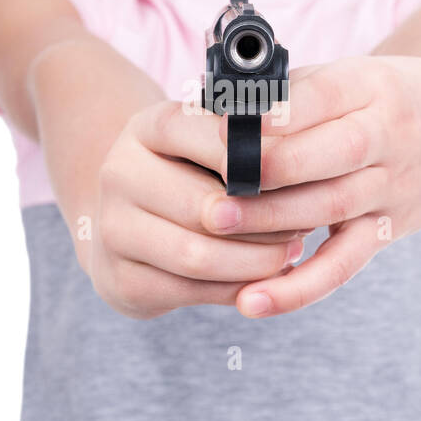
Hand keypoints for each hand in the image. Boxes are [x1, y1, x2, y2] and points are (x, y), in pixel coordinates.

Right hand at [79, 99, 309, 319]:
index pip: (208, 137)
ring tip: (290, 253)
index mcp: (148, 128)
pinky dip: (235, 289)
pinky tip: (262, 279)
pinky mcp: (121, 279)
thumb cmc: (189, 173)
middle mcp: (120, 173)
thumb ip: (245, 143)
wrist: (128, 222)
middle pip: (205, 207)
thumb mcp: (208, 141)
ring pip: (198, 256)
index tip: (297, 175)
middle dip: (266, 223)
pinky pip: (190, 292)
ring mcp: (114, 229)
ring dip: (255, 261)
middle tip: (306, 225)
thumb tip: (298, 162)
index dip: (256, 159)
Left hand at [210, 54, 420, 317]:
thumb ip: (288, 92)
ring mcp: (391, 187)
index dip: (276, 114)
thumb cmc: (380, 95)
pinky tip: (253, 300)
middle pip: (330, 154)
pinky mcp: (386, 230)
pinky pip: (342, 264)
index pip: (324, 96)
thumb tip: (215, 107)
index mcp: (372, 86)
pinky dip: (299, 286)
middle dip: (269, 169)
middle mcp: (389, 136)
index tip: (225, 124)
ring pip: (330, 207)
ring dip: (270, 219)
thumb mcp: (345, 75)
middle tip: (215, 178)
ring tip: (214, 224)